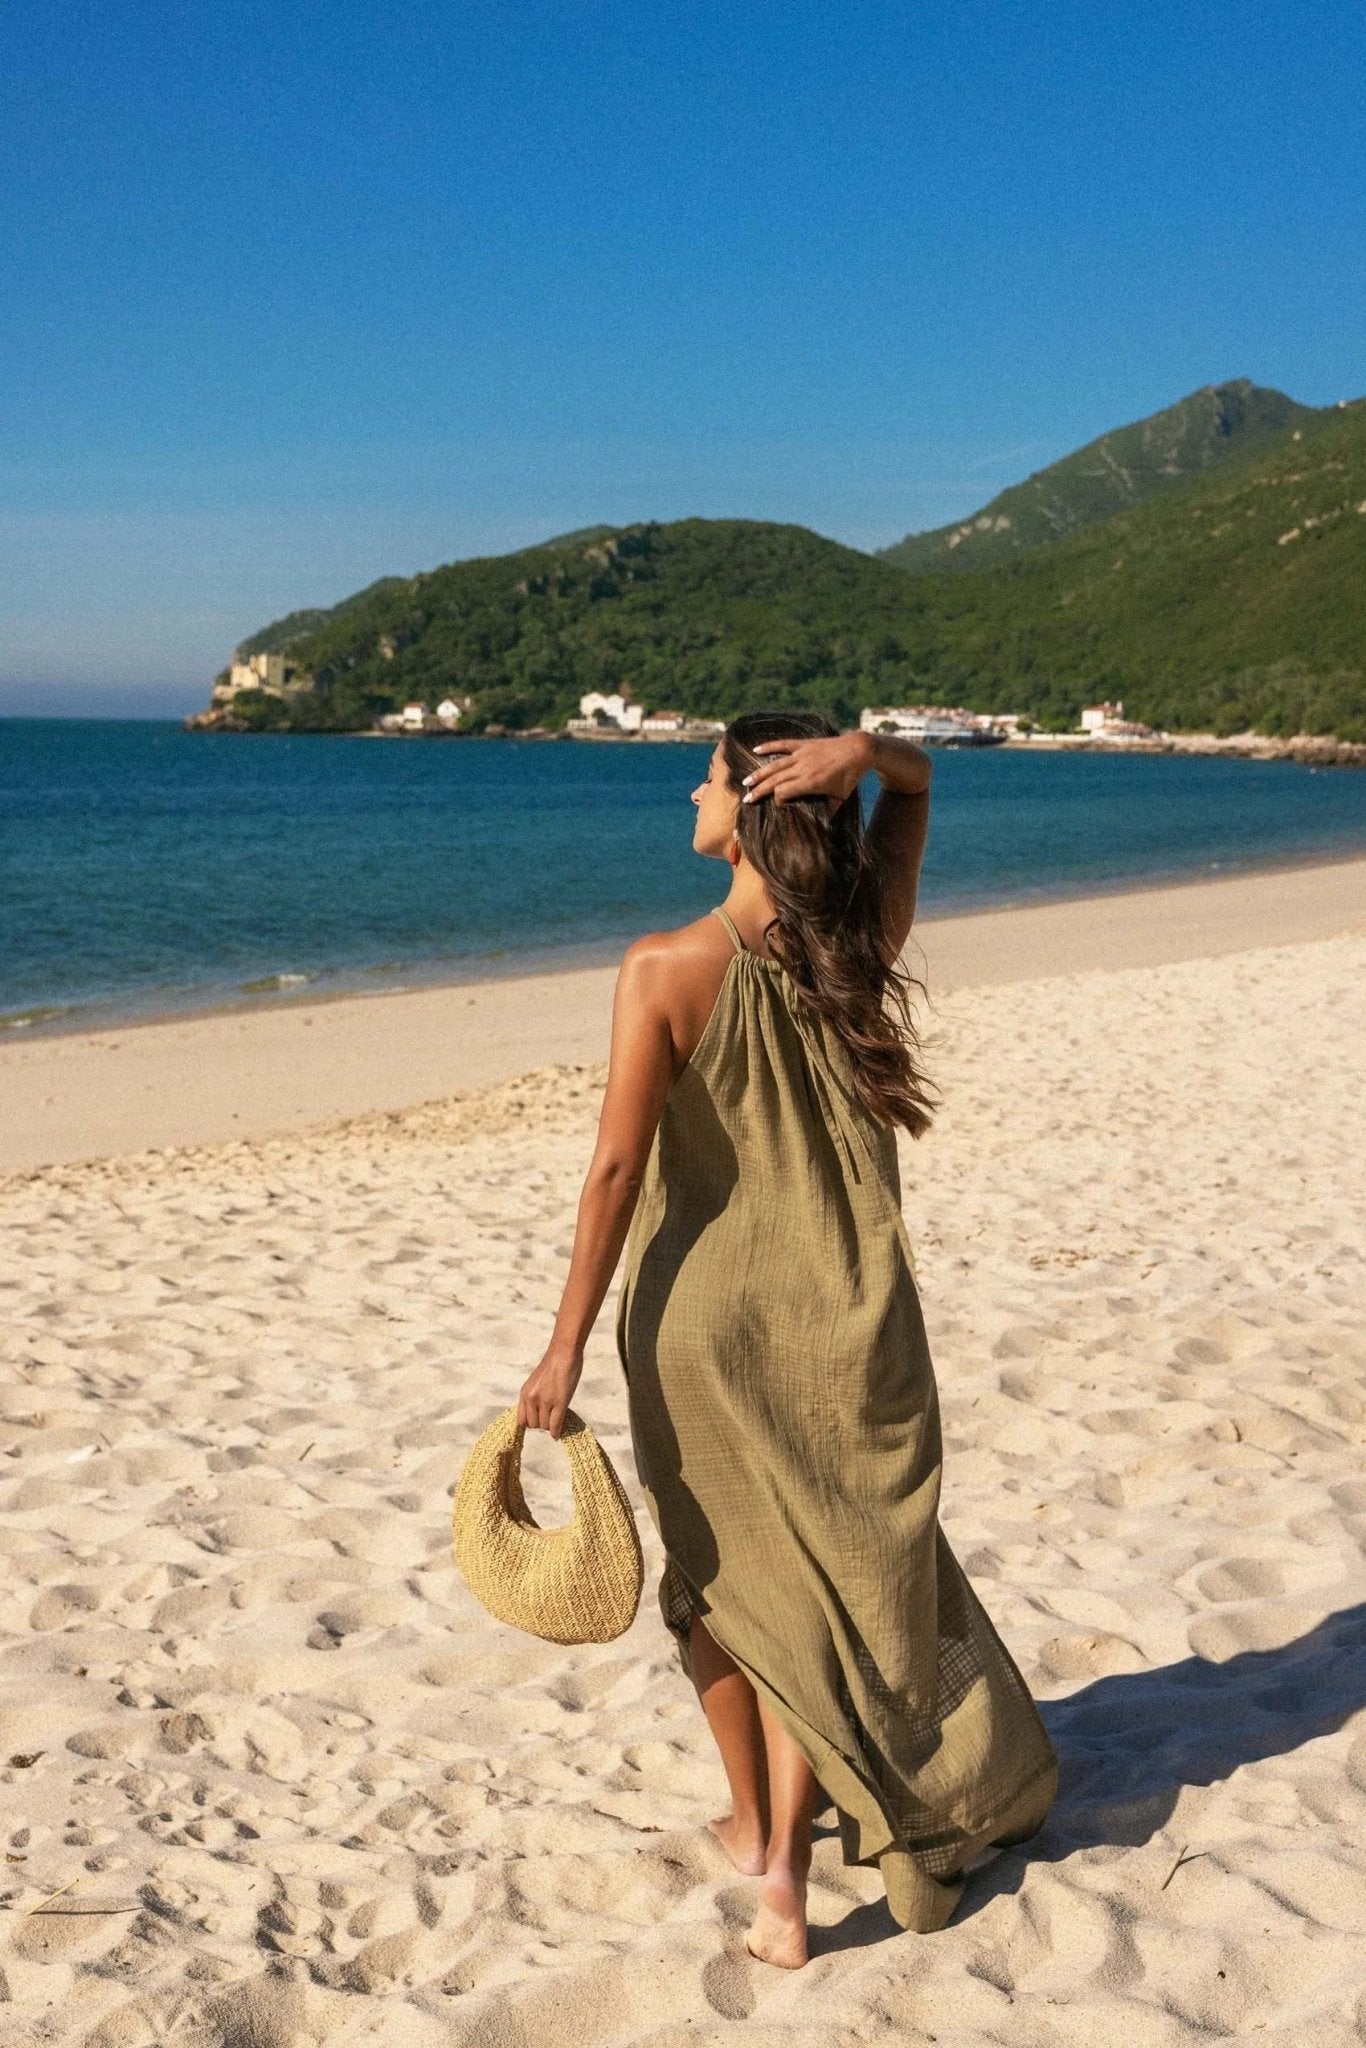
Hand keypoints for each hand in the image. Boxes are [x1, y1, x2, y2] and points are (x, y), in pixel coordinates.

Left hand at [516, 1343, 583, 1438]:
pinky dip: (556, 1432)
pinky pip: (555, 1424)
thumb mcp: (535, 1382)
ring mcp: (545, 1401)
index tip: (538, 1421)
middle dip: (541, 1424)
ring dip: (550, 1426)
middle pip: (533, 1425)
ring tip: (557, 1419)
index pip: (521, 1420)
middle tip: (550, 1418)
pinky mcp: (559, 1402)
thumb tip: (536, 1412)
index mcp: (524, 1393)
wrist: (563, 1354)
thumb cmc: (552, 1365)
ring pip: (544, 1426)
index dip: (530, 1423)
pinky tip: (558, 1434)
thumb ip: (533, 1396)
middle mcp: (532, 1399)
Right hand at [740, 732, 870, 807]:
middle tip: (746, 799)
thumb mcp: (841, 798)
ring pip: (775, 765)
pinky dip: (769, 747)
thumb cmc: (850, 776)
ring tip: (746, 782)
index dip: (777, 800)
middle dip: (760, 790)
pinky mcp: (804, 744)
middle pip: (775, 780)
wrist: (858, 750)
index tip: (777, 805)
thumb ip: (830, 811)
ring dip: (759, 774)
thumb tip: (823, 828)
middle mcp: (802, 768)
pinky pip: (783, 745)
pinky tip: (756, 750)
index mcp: (810, 782)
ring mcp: (802, 755)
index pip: (783, 792)